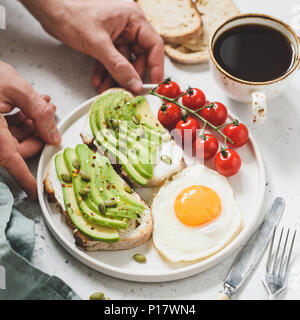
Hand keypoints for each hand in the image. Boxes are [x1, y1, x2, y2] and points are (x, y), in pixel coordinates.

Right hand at [0, 61, 60, 198]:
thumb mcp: (15, 88)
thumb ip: (39, 113)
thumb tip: (54, 135)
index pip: (11, 162)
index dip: (25, 179)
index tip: (36, 190)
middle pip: (18, 148)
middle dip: (38, 133)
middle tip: (49, 117)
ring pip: (13, 138)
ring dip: (31, 124)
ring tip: (42, 104)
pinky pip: (5, 130)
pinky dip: (19, 119)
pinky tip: (29, 105)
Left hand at [21, 0, 164, 93]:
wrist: (48, 8)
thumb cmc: (72, 13)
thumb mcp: (98, 44)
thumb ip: (118, 66)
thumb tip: (134, 84)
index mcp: (133, 19)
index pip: (153, 45)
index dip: (156, 66)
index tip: (154, 83)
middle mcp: (128, 26)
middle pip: (138, 56)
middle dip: (129, 76)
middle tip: (126, 90)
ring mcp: (116, 34)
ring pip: (123, 62)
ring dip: (115, 77)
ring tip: (107, 90)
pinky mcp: (105, 41)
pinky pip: (111, 60)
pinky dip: (105, 72)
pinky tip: (99, 81)